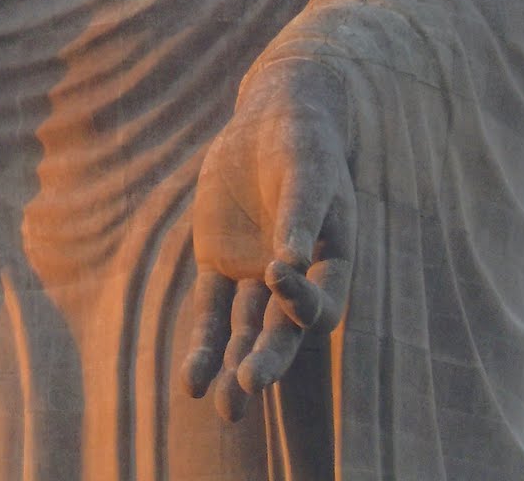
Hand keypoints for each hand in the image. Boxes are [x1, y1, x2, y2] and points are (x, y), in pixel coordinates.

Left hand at [181, 59, 354, 421]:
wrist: (272, 118)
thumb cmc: (302, 143)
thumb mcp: (305, 170)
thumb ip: (300, 211)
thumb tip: (292, 261)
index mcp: (332, 264)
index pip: (320, 304)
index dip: (300, 298)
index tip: (275, 270)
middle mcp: (295, 280)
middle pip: (284, 332)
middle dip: (268, 359)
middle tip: (249, 385)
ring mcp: (255, 276)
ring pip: (245, 332)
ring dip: (232, 365)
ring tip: (219, 404)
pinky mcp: (219, 264)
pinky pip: (210, 311)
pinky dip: (203, 343)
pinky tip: (192, 380)